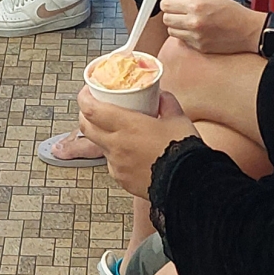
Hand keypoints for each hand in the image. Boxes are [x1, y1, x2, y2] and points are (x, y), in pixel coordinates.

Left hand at [76, 87, 194, 194]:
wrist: (189, 184)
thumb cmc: (183, 151)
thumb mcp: (177, 118)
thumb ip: (166, 102)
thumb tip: (160, 95)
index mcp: (127, 126)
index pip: (91, 109)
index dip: (84, 98)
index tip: (87, 91)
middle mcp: (117, 145)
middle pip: (86, 127)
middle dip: (85, 115)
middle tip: (94, 108)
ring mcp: (117, 164)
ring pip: (100, 145)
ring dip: (103, 136)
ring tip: (118, 131)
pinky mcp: (122, 179)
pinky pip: (112, 163)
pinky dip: (117, 155)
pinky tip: (130, 153)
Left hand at [160, 0, 264, 53]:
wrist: (247, 30)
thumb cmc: (231, 12)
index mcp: (196, 6)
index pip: (166, 4)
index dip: (168, 3)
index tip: (172, 4)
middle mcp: (194, 22)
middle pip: (166, 18)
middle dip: (171, 14)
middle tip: (182, 13)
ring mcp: (196, 36)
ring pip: (171, 31)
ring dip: (177, 26)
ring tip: (190, 22)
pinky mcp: (199, 47)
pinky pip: (182, 40)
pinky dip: (186, 36)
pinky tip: (197, 31)